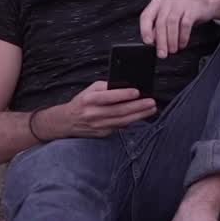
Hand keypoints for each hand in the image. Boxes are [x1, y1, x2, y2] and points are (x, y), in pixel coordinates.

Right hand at [38, 81, 156, 138]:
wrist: (67, 121)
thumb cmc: (82, 102)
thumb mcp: (90, 90)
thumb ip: (106, 87)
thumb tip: (126, 86)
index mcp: (89, 100)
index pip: (108, 97)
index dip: (123, 95)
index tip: (137, 92)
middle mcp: (93, 114)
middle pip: (119, 111)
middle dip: (138, 107)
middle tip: (151, 102)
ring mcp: (98, 126)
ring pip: (123, 121)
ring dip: (139, 115)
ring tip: (151, 109)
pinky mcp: (102, 134)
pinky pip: (120, 127)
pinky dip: (132, 121)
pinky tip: (141, 116)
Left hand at [140, 0, 216, 57]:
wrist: (205, 4)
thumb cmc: (184, 11)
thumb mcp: (169, 16)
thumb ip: (159, 26)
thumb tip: (153, 41)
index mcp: (158, 2)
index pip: (146, 16)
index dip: (145, 30)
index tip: (148, 42)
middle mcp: (167, 1)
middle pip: (160, 22)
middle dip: (160, 40)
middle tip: (162, 53)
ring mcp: (180, 3)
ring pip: (172, 23)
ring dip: (171, 40)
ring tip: (172, 50)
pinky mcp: (192, 9)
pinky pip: (185, 24)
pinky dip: (183, 37)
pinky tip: (182, 44)